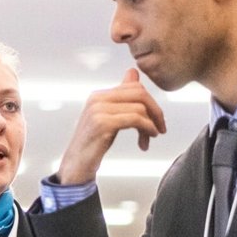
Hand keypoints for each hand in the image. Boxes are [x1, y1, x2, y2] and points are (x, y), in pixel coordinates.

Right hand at [56, 68, 167, 184]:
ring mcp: (99, 110)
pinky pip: (135, 119)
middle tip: (161, 127)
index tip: (156, 119)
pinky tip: (146, 139)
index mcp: (99, 95)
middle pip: (139, 93)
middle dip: (156, 110)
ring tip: (150, 137)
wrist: (76, 164)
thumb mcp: (109, 116)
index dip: (151, 103)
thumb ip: (121, 97)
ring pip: (140, 107)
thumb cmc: (93, 143)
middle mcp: (97, 99)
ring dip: (151, 124)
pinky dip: (146, 129)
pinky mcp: (103, 123)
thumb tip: (133, 72)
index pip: (134, 87)